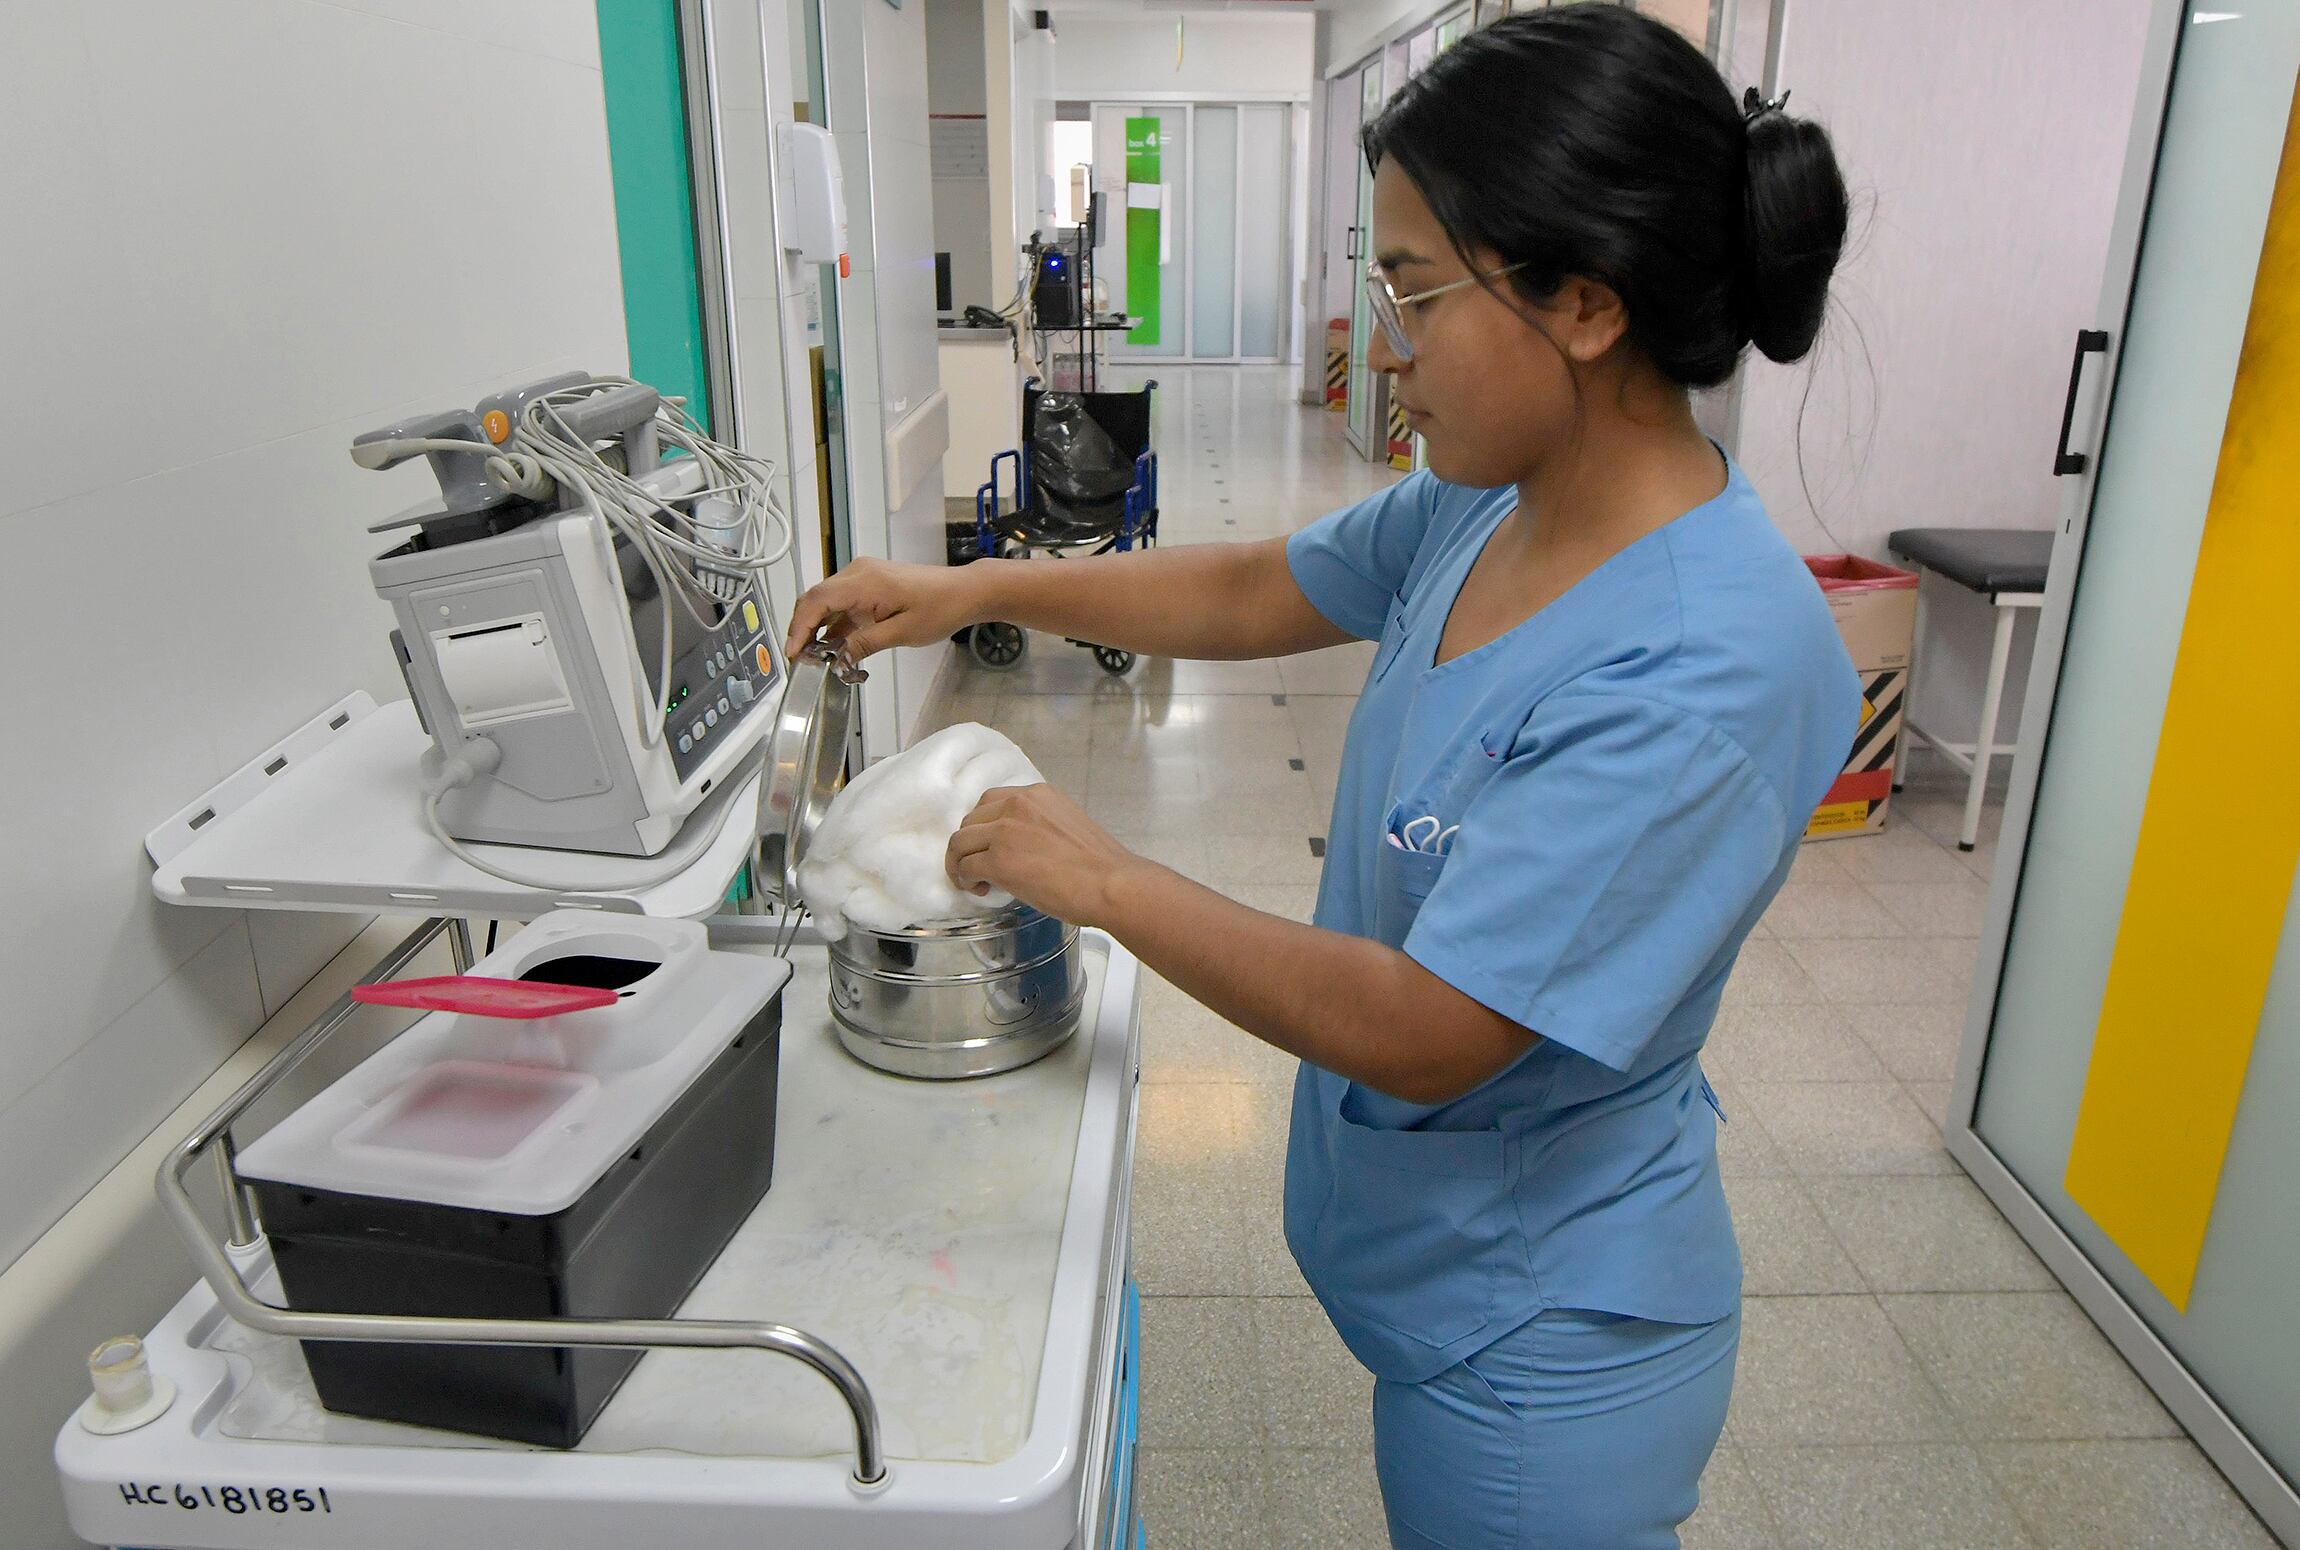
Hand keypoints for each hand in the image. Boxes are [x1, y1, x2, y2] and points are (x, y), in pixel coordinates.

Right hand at [784, 558, 993, 661]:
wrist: (963, 591)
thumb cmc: (941, 607)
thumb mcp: (903, 633)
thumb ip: (865, 644)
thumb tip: (836, 658)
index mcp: (865, 581)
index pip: (817, 600)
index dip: (799, 627)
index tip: (793, 652)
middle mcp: (858, 572)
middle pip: (815, 599)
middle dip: (803, 629)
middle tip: (801, 661)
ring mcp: (862, 576)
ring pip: (825, 601)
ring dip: (817, 628)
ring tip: (814, 658)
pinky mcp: (868, 584)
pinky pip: (841, 603)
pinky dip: (833, 624)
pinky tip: (832, 647)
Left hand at [946, 784, 1150, 929]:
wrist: (1111, 884)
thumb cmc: (1101, 865)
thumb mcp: (1068, 826)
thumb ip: (1040, 826)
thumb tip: (1022, 848)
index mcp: (1037, 794)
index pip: (992, 802)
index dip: (984, 826)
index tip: (989, 844)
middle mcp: (1018, 804)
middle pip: (971, 820)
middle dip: (970, 844)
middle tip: (979, 865)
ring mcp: (1005, 831)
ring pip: (960, 842)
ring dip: (960, 862)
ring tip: (974, 880)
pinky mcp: (998, 860)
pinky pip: (965, 867)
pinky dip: (965, 880)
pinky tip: (980, 889)